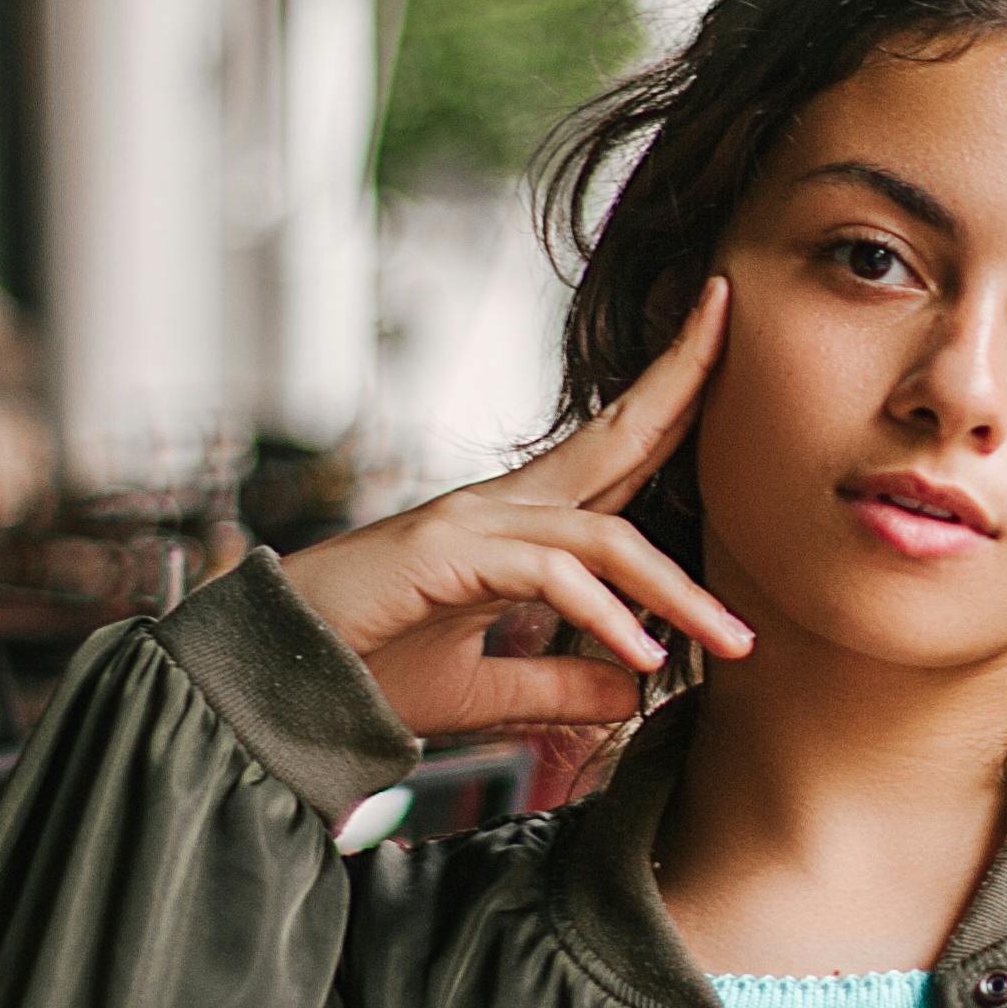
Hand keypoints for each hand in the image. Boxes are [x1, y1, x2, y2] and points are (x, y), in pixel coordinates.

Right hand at [283, 282, 749, 736]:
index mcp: (516, 524)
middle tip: (738, 314)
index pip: (615, 453)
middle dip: (684, 375)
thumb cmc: (363, 675)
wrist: (268, 688)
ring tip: (733, 642)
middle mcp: (501, 505)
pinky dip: (603, 614)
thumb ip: (558, 685)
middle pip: (616, 434)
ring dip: (677, 589)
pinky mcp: (443, 554)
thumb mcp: (483, 693)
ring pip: (603, 532)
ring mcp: (470, 522)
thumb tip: (635, 687)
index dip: (673, 399)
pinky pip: (548, 573)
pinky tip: (642, 656)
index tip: (727, 348)